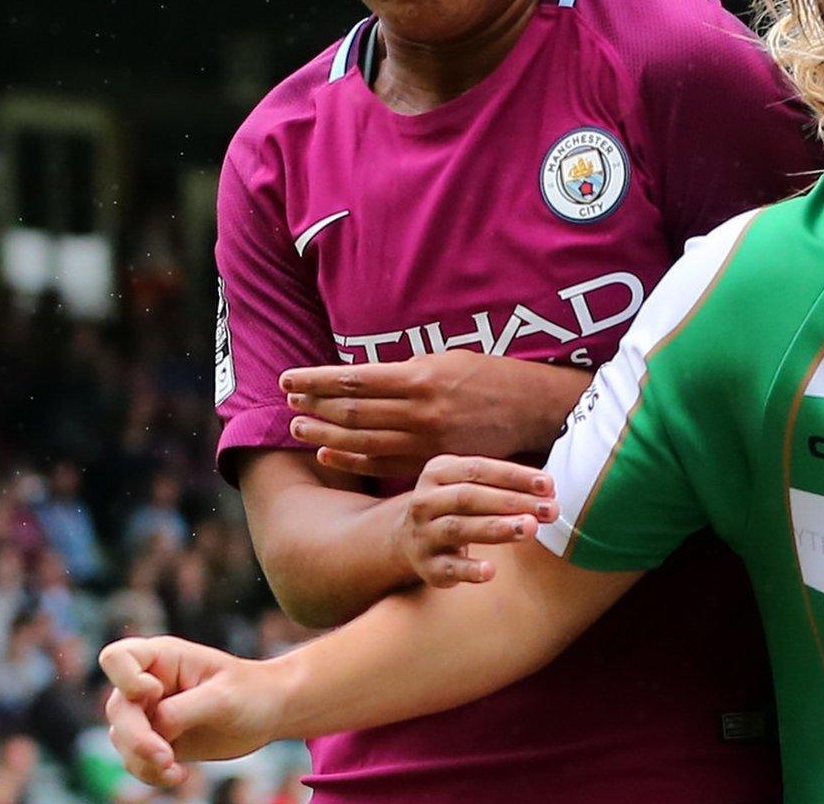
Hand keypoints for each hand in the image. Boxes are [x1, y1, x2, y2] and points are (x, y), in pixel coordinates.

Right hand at [100, 636, 282, 786]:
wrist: (269, 712)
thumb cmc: (251, 692)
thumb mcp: (222, 697)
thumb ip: (182, 711)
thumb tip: (154, 730)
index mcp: (162, 657)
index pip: (116, 658)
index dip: (125, 679)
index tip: (155, 693)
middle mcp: (148, 683)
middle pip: (117, 709)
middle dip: (137, 738)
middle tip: (166, 757)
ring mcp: (149, 712)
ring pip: (121, 740)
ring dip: (144, 761)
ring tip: (175, 771)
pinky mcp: (157, 739)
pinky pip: (136, 760)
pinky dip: (150, 773)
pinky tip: (178, 775)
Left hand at [281, 352, 588, 476]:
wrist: (535, 409)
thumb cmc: (492, 376)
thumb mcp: (448, 359)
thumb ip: (406, 371)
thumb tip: (365, 377)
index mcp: (421, 377)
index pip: (354, 378)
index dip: (317, 380)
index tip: (290, 379)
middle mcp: (420, 410)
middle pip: (353, 411)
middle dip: (315, 406)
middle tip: (288, 403)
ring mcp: (427, 439)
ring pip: (363, 439)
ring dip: (326, 433)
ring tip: (299, 427)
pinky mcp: (435, 460)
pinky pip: (385, 464)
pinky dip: (353, 459)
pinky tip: (330, 452)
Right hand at [401, 455, 557, 585]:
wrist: (407, 540)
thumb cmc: (454, 507)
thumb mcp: (468, 486)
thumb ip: (503, 485)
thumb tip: (548, 491)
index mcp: (438, 473)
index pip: (478, 469)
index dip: (514, 476)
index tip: (548, 485)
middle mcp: (425, 501)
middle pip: (470, 497)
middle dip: (513, 502)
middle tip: (549, 510)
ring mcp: (423, 534)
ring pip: (459, 528)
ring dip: (497, 528)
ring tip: (530, 528)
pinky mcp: (427, 565)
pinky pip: (448, 567)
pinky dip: (469, 569)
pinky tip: (491, 571)